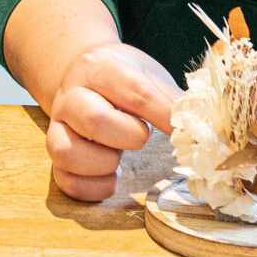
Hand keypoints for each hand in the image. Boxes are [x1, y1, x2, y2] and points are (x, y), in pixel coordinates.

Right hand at [42, 41, 178, 201]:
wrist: (82, 72)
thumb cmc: (122, 78)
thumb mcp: (147, 74)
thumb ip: (172, 98)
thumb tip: (203, 125)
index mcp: (98, 69)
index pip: (134, 92)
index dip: (164, 114)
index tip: (182, 129)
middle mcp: (71, 96)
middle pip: (93, 120)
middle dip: (130, 136)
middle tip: (142, 136)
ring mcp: (58, 126)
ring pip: (66, 151)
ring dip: (103, 162)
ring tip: (118, 157)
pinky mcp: (53, 154)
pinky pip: (65, 180)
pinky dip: (93, 187)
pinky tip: (112, 176)